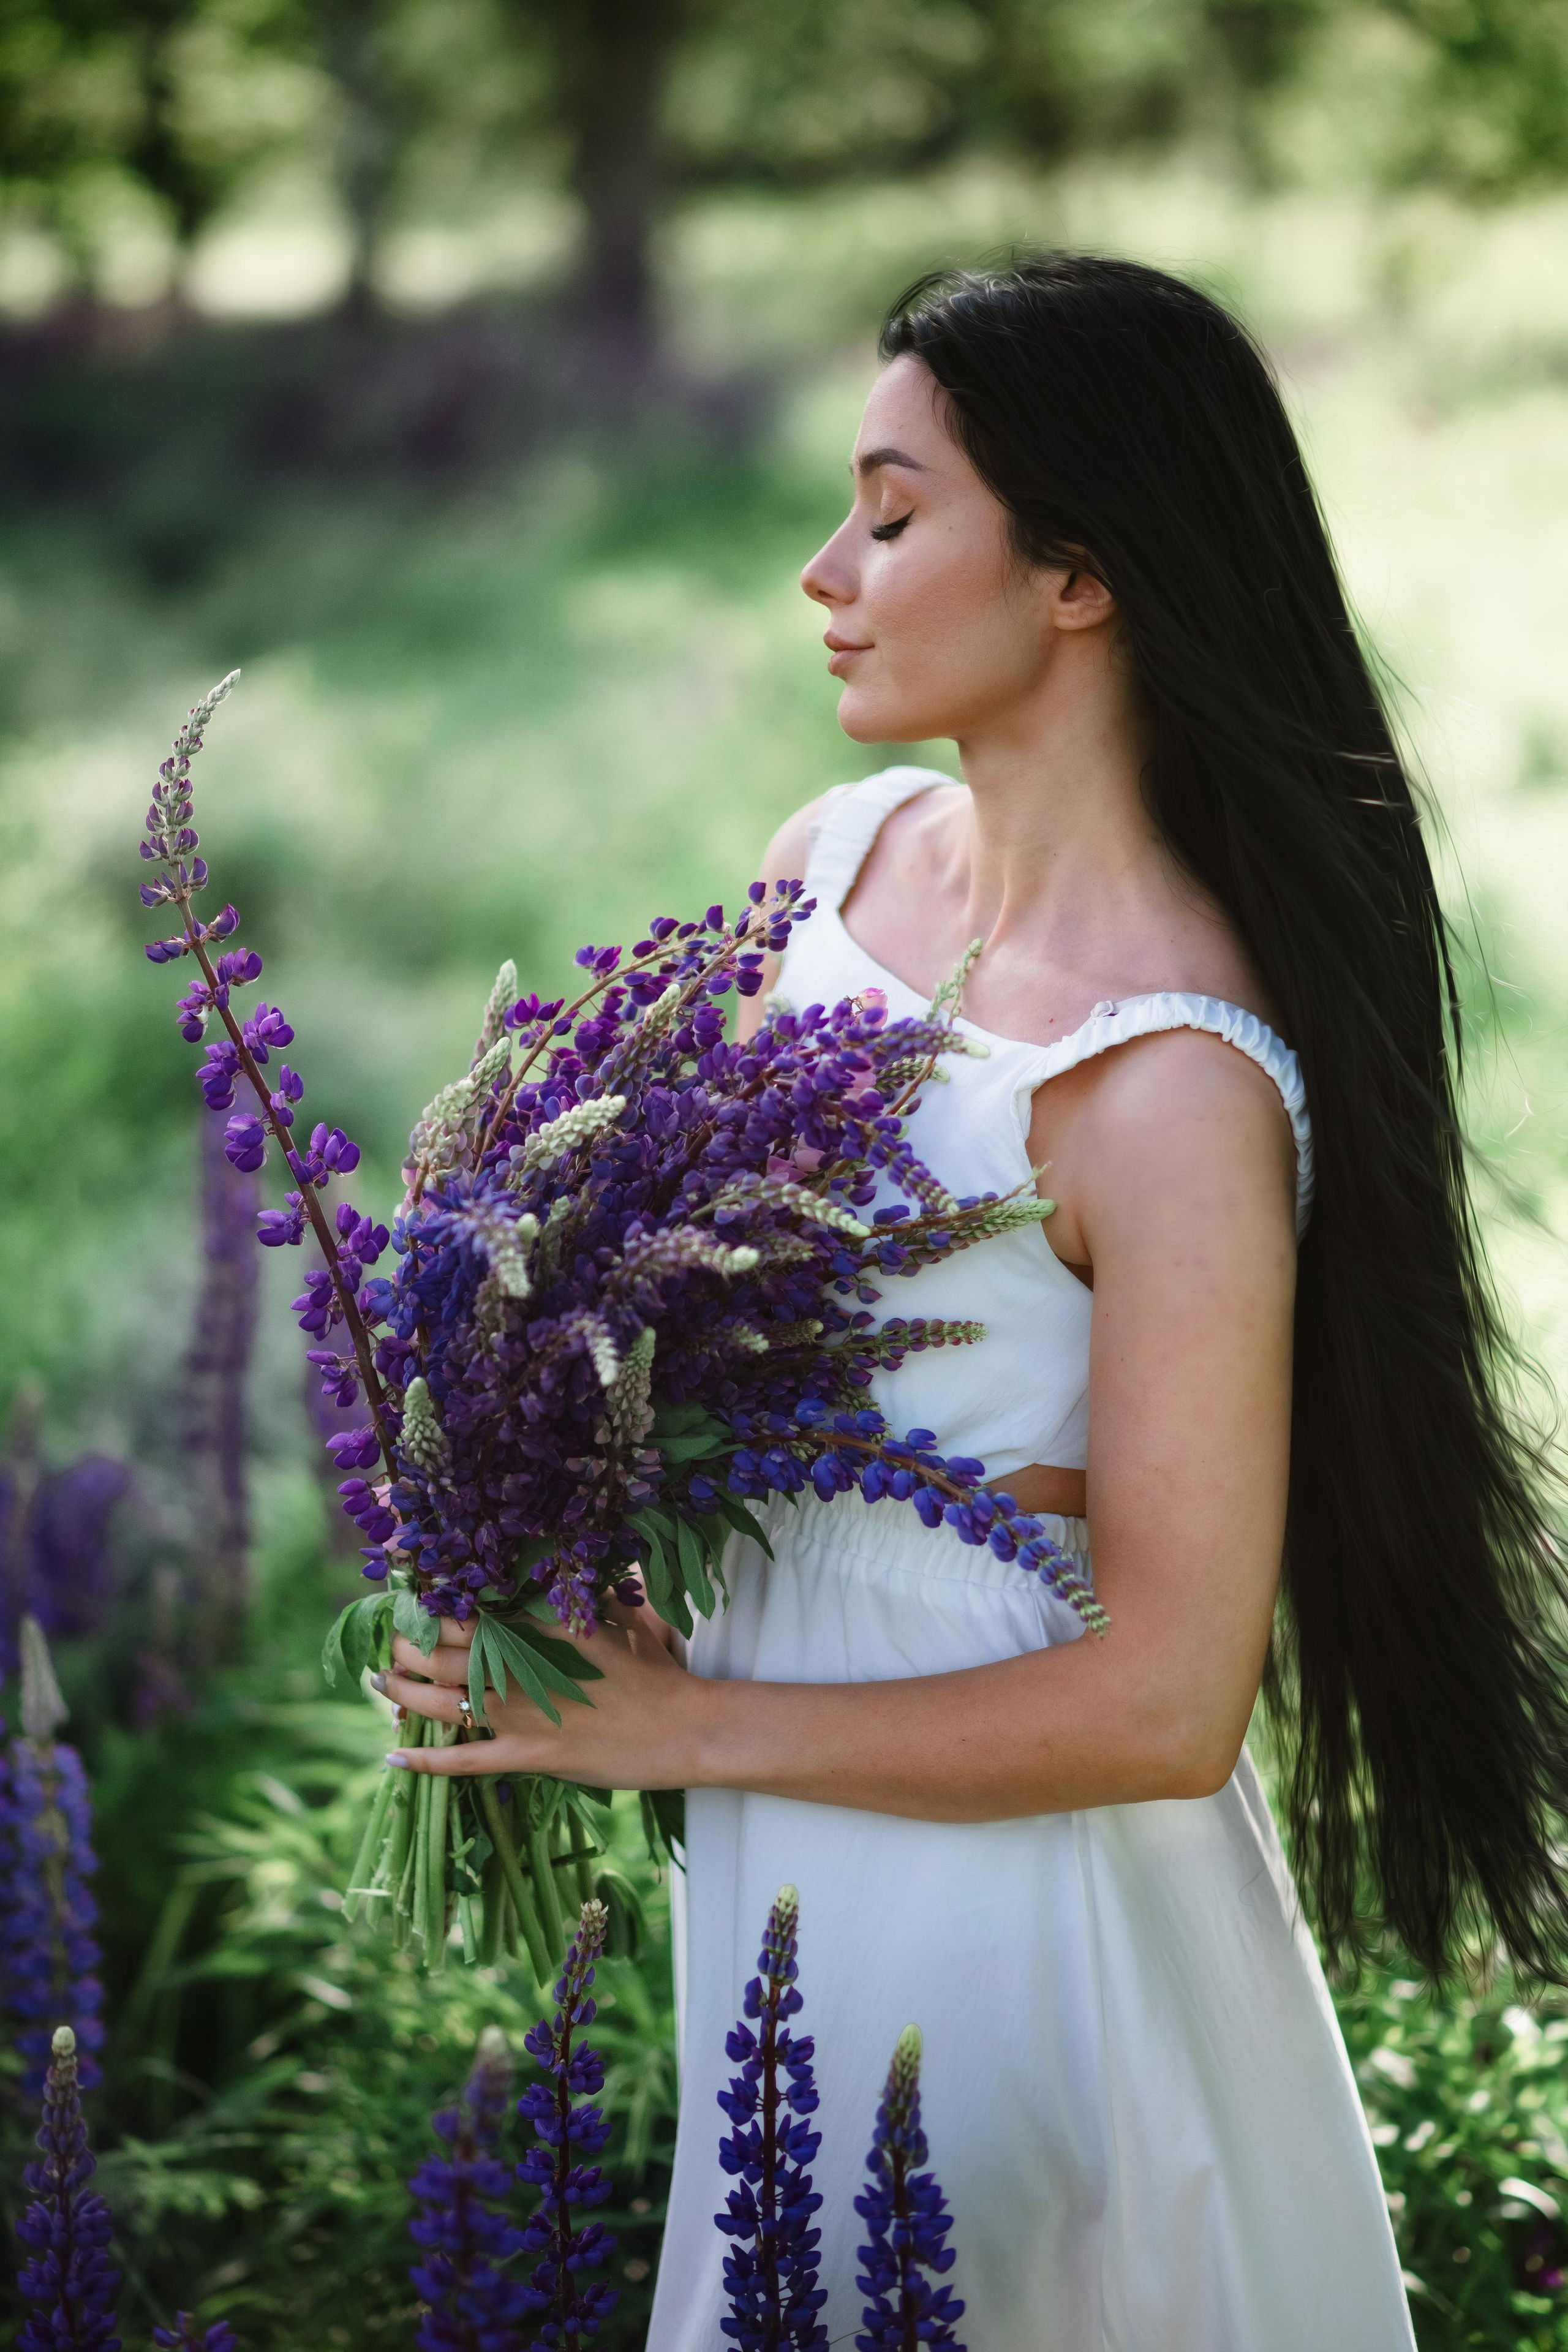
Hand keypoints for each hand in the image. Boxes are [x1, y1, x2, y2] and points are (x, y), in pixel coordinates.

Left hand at [376, 1598, 699, 1785]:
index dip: (433, 1604)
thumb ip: (584, 1591)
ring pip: (441, 1702)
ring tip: (383, 1680)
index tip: (414, 1598)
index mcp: (540, 1628)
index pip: (469, 1609)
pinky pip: (464, 1761)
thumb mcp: (620, 1616)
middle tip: (393, 1637)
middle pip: (443, 1652)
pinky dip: (426, 1763)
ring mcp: (521, 1714)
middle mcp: (520, 1667)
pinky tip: (393, 1759)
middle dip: (407, 1643)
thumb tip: (564, 1559)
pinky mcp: (529, 1755)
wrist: (683, 1729)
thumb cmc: (656, 1671)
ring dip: (403, 1691)